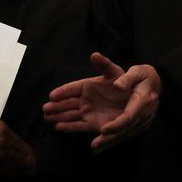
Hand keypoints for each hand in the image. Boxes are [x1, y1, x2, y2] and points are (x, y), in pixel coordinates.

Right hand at [43, 52, 160, 151]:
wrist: (136, 99)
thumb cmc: (125, 83)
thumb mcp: (115, 72)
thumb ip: (104, 64)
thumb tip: (94, 54)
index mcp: (88, 85)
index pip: (72, 88)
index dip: (62, 92)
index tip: (52, 95)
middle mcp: (86, 99)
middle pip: (67, 103)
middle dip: (57, 106)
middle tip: (45, 108)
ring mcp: (88, 111)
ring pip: (70, 114)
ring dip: (59, 116)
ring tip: (47, 117)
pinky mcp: (92, 123)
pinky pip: (78, 125)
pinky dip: (69, 127)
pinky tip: (58, 127)